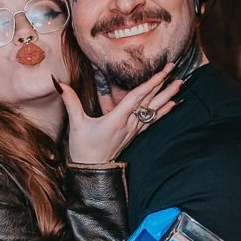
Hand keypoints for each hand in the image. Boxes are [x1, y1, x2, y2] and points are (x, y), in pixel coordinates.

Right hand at [60, 63, 181, 163]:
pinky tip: (173, 104)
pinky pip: (151, 120)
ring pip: (153, 110)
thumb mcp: (76, 124)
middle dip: (163, 84)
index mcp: (117, 119)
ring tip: (181, 84)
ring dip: (167, 96)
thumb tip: (59, 84)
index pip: (137, 97)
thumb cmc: (84, 149)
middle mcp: (129, 124)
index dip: (151, 83)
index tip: (163, 71)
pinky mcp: (133, 134)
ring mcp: (133, 130)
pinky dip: (163, 111)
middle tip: (176, 69)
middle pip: (149, 101)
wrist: (92, 171)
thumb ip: (71, 102)